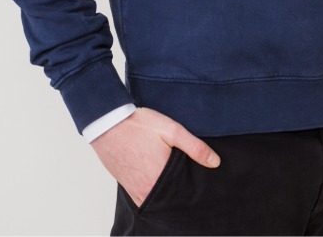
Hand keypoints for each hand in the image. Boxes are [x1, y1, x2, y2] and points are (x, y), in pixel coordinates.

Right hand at [90, 106, 220, 207]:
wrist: (107, 123)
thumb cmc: (138, 125)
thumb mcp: (171, 129)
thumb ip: (194, 147)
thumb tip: (215, 162)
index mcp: (160, 179)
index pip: (184, 194)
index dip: (195, 190)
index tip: (202, 184)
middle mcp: (147, 191)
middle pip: (172, 199)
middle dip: (182, 192)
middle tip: (189, 179)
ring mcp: (135, 191)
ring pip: (159, 199)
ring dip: (168, 192)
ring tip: (176, 178)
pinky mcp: (128, 187)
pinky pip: (146, 197)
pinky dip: (155, 192)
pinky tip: (161, 180)